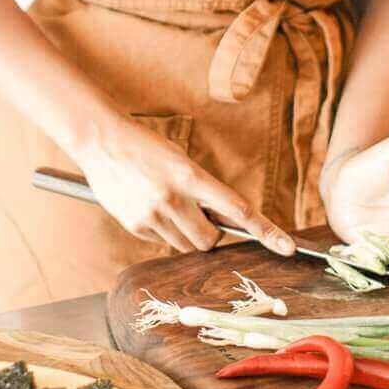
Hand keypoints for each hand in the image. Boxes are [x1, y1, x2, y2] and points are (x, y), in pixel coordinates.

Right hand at [73, 116, 296, 256]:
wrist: (102, 141)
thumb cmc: (147, 148)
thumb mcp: (181, 161)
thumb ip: (202, 190)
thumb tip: (223, 223)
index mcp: (191, 176)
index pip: (238, 210)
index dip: (266, 231)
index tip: (287, 247)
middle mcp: (173, 199)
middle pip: (210, 241)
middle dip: (212, 234)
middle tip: (200, 215)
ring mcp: (152, 215)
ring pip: (186, 245)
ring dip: (187, 234)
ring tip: (168, 205)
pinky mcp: (135, 226)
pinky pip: (162, 242)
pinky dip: (163, 231)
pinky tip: (148, 206)